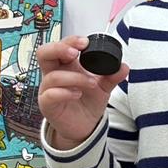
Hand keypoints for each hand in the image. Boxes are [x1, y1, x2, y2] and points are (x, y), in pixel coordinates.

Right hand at [37, 35, 128, 149]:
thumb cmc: (88, 102)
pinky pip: (50, 95)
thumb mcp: (103, 87)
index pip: (60, 46)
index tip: (85, 42)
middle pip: (44, 53)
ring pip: (53, 76)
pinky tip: (77, 94)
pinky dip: (65, 92)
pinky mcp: (47, 105)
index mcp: (65, 65)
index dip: (70, 41)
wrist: (85, 126)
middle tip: (76, 53)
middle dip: (59, 49)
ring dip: (75, 78)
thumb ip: (112, 76)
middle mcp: (53, 74)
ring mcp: (48, 89)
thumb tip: (124, 67)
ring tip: (92, 83)